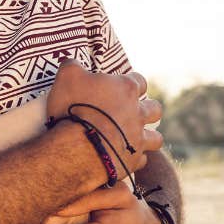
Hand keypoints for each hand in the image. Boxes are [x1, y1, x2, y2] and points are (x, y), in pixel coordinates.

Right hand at [47, 61, 162, 177]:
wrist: (77, 148)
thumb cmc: (73, 108)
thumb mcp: (66, 76)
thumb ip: (72, 64)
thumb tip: (72, 62)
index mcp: (126, 88)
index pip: (139, 80)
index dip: (130, 82)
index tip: (119, 86)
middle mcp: (138, 112)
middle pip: (154, 108)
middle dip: (147, 109)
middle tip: (131, 111)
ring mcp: (138, 138)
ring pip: (156, 137)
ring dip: (147, 136)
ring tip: (134, 136)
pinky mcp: (133, 161)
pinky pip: (141, 159)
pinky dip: (134, 157)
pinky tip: (123, 156)